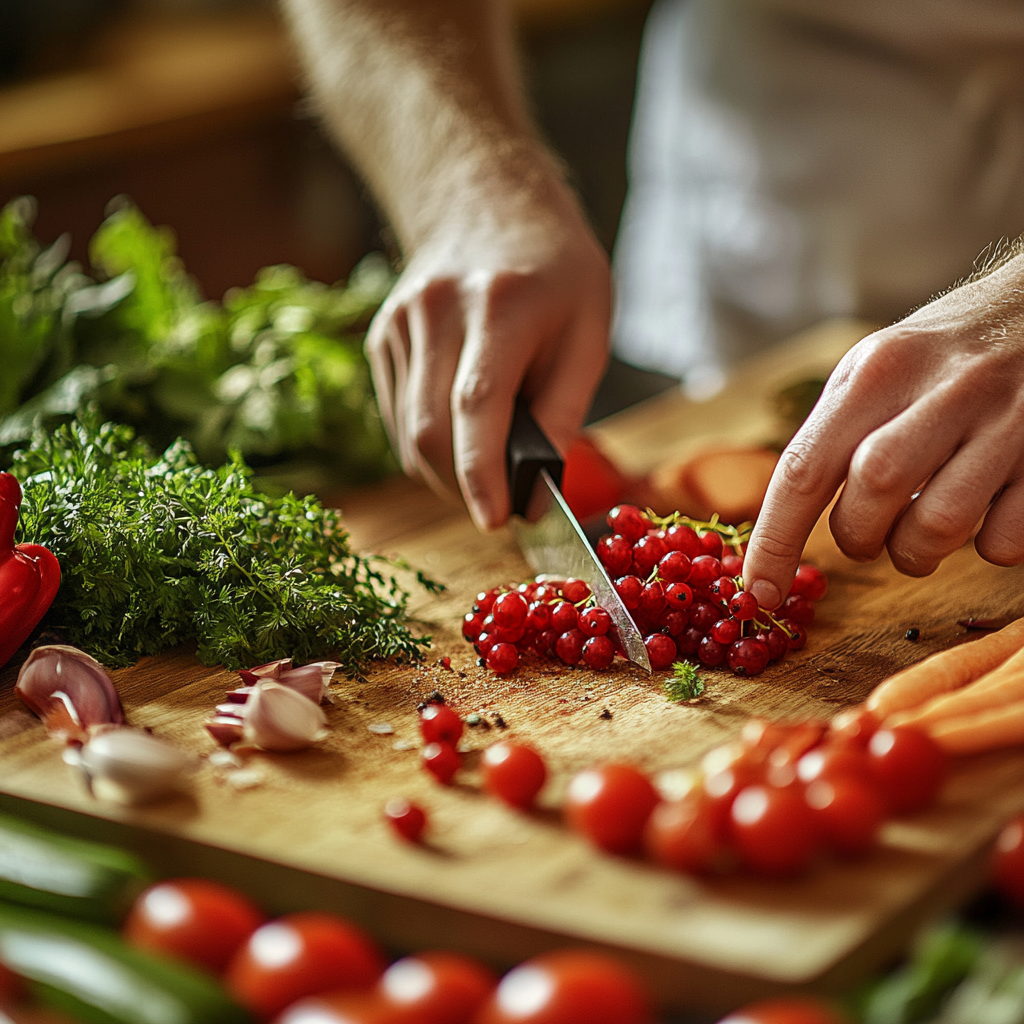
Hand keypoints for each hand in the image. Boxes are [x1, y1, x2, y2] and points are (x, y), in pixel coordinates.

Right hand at [365, 177, 610, 529]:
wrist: (486, 201)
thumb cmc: (555, 271)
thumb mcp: (589, 331)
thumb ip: (563, 412)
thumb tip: (535, 492)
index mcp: (501, 303)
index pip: (477, 403)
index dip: (482, 473)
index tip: (495, 520)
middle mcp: (437, 309)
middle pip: (430, 429)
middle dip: (462, 488)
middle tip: (499, 505)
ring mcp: (399, 322)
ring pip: (407, 433)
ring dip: (444, 474)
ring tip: (485, 471)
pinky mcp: (380, 337)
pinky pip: (397, 417)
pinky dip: (428, 445)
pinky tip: (460, 432)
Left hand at [743, 254, 1023, 607]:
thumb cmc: (941, 352)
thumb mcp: (876, 366)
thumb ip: (833, 432)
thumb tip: (782, 522)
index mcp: (879, 370)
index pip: (805, 468)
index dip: (776, 540)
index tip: (761, 590)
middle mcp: (944, 389)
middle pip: (873, 494)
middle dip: (858, 536)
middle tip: (867, 534)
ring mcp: (1008, 421)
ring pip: (939, 526)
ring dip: (916, 552)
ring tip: (918, 532)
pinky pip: (1006, 539)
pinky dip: (985, 546)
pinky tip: (983, 513)